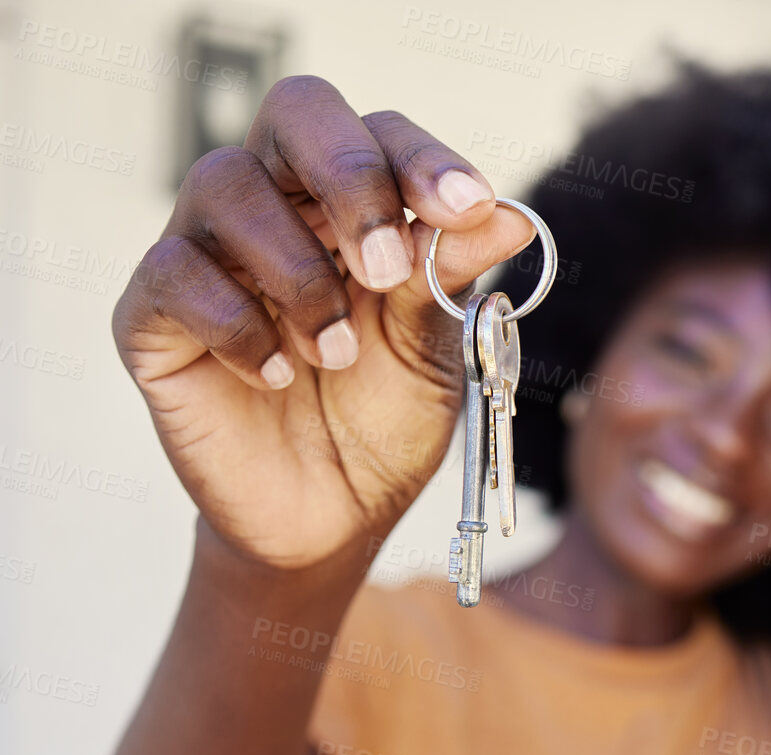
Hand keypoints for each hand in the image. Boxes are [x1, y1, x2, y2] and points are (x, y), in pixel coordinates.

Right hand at [113, 75, 535, 571]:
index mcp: (351, 207)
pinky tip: (280, 376)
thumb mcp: (435, 351)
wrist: (332, 519)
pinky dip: (239, 325)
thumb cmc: (383, 422)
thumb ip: (452, 279)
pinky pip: (176, 274)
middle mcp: (277, 207)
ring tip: (338, 354)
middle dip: (351, 180)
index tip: (465, 208)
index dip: (420, 157)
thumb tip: (510, 218)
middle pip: (295, 113)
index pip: (376, 132)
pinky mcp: (153, 315)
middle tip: (387, 270)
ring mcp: (207, 253)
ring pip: (226, 185)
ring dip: (299, 273)